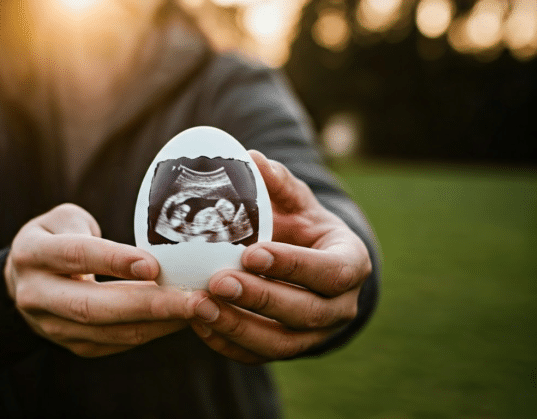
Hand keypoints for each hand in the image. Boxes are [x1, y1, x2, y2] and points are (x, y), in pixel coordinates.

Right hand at [5, 203, 189, 356]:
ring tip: (198, 310)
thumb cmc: (56, 238)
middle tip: (194, 300)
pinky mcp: (73, 345)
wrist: (23, 280)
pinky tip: (181, 319)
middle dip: (148, 305)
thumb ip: (95, 226)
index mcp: (32, 253)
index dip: (113, 260)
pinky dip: (151, 332)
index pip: (75, 256)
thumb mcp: (64, 219)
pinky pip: (116, 343)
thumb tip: (147, 238)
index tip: (154, 265)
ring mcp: (51, 326)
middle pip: (93, 306)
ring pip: (108, 331)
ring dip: (157, 323)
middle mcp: (36, 294)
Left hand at [187, 151, 372, 362]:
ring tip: (199, 306)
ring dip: (237, 327)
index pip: (331, 272)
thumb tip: (253, 158)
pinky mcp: (287, 349)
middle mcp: (340, 307)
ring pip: (281, 343)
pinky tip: (198, 323)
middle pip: (305, 312)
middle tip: (218, 281)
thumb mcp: (297, 201)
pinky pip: (257, 355)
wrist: (305, 262)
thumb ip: (279, 183)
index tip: (252, 253)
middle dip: (260, 298)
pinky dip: (226, 343)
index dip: (293, 266)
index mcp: (350, 264)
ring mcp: (315, 335)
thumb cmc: (300, 226)